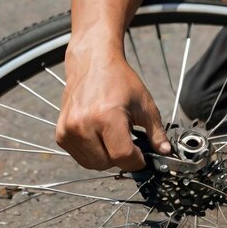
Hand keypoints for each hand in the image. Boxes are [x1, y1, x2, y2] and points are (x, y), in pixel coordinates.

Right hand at [56, 51, 170, 170]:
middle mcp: (83, 125)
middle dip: (121, 158)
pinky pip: (80, 158)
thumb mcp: (144, 104)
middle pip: (107, 164)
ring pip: (93, 164)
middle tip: (127, 141)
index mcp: (106, 117)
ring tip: (112, 136)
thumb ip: (156, 132)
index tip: (142, 156)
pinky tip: (99, 136)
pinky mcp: (61, 134)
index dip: (136, 161)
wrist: (92, 63)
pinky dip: (92, 154)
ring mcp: (69, 131)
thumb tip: (165, 152)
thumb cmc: (118, 80)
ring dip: (106, 158)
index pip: (122, 157)